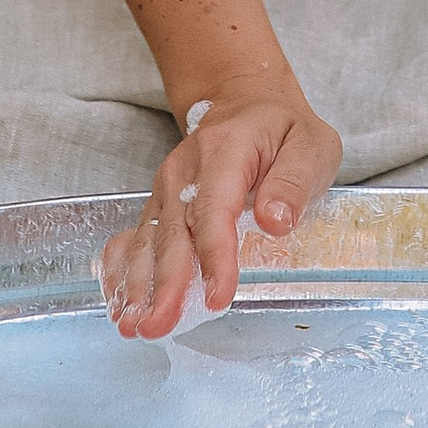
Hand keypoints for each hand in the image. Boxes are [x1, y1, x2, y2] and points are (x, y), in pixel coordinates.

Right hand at [99, 86, 342, 338]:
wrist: (245, 101)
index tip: (218, 296)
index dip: (215, 256)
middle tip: (159, 325)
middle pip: (174, 232)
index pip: (216, 208)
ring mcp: (166, 187)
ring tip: (133, 325)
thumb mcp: (310, 144)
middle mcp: (186, 170)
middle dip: (165, 284)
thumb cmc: (282, 129)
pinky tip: (117, 302)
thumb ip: (294, 182)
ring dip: (138, 285)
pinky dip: (121, 270)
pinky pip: (134, 237)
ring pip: (148, 240)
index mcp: (226, 150)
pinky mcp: (159, 203)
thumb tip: (275, 221)